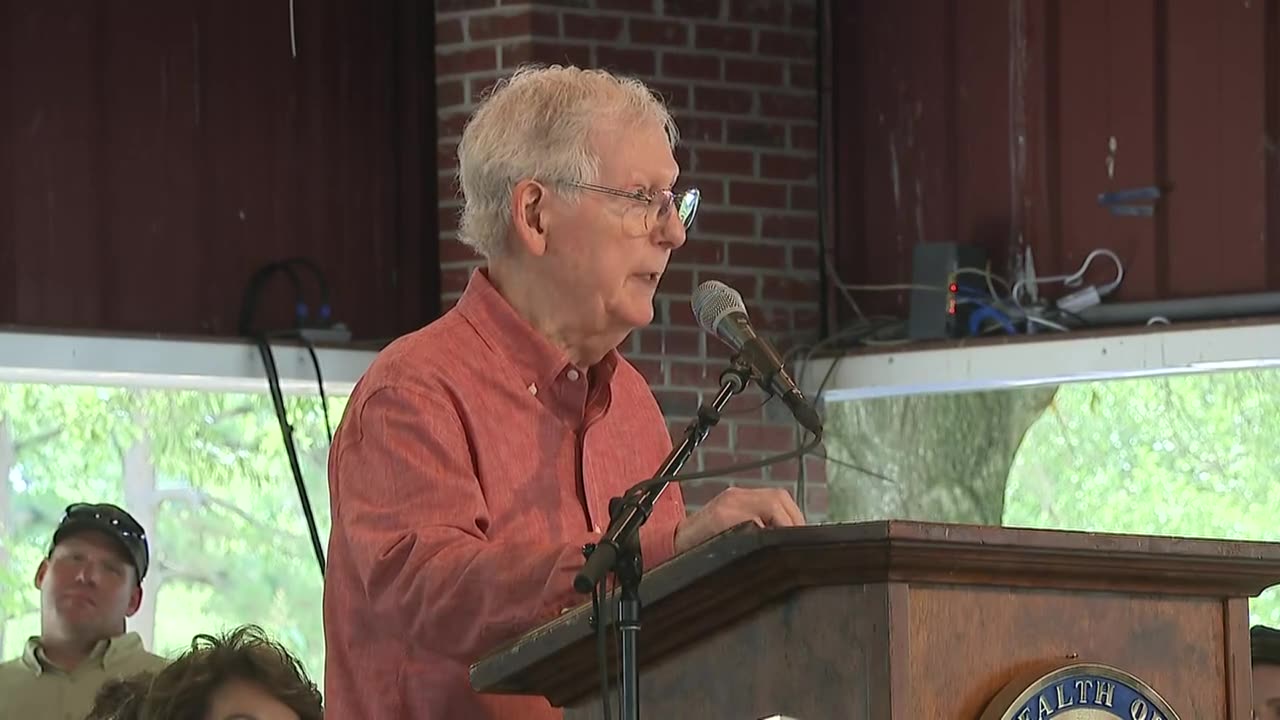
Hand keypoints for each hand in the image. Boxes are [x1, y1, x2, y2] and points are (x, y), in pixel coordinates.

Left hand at [673, 486, 804, 553]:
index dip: (788, 527)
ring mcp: (734, 495)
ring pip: (776, 496)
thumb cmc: (689, 554)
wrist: (670, 541)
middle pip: (778, 499)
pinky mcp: (736, 497)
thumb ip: (744, 549)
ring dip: (790, 515)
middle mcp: (732, 499)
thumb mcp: (716, 557)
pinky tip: (782, 528)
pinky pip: (767, 499)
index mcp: (726, 513)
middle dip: (794, 520)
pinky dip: (781, 513)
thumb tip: (772, 550)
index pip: (771, 511)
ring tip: (795, 535)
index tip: (795, 542)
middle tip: (800, 540)